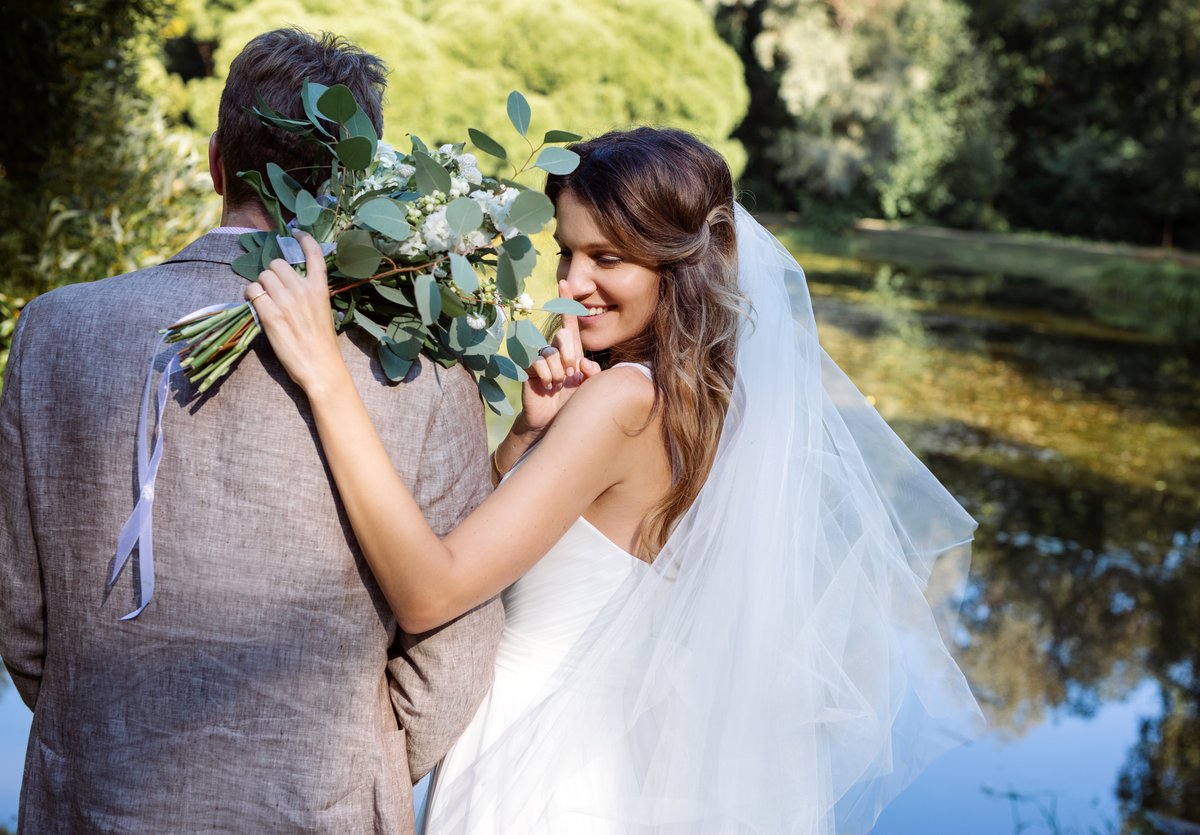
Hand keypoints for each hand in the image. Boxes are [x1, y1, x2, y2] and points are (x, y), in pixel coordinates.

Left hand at [244, 231, 347, 395]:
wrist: (321, 368)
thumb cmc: (324, 345)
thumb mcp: (324, 312)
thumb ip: (310, 294)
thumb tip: (290, 284)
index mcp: (320, 289)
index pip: (313, 254)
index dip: (303, 239)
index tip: (296, 232)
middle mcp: (303, 290)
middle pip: (277, 264)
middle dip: (272, 273)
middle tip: (273, 289)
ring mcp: (286, 301)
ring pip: (263, 276)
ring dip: (260, 285)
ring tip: (264, 299)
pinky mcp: (270, 314)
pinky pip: (252, 292)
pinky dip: (251, 296)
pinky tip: (256, 305)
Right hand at [519, 313, 600, 432]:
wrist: (553, 421)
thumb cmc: (572, 403)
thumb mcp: (589, 387)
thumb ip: (593, 374)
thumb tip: (582, 362)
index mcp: (572, 351)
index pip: (570, 324)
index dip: (567, 303)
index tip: (565, 282)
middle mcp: (555, 350)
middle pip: (563, 335)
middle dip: (569, 356)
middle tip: (570, 375)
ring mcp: (540, 358)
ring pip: (552, 353)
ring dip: (558, 373)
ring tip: (558, 385)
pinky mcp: (529, 367)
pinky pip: (540, 364)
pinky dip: (548, 378)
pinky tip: (547, 387)